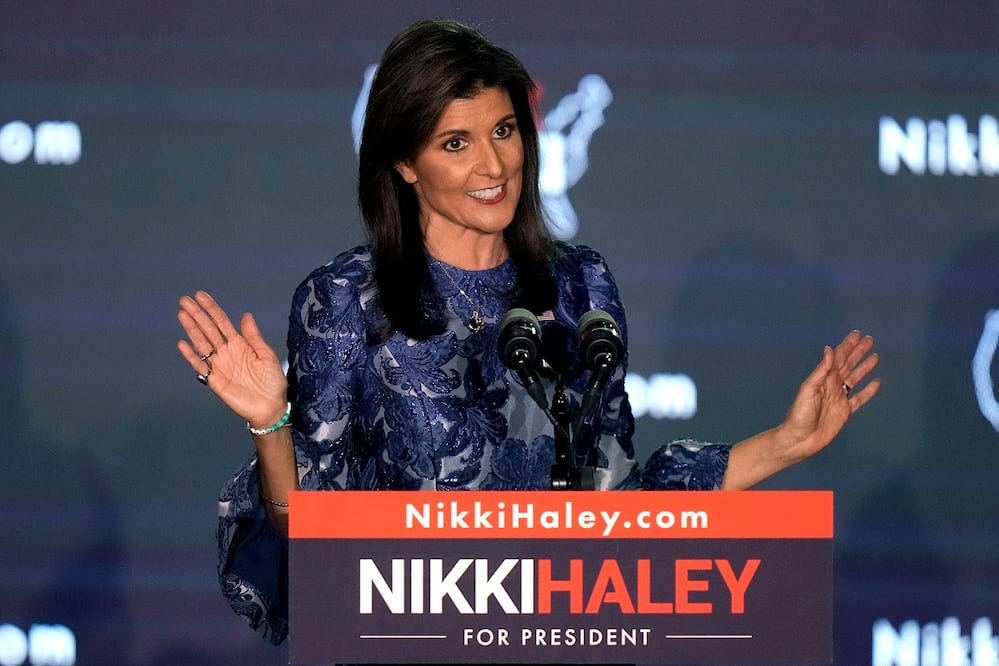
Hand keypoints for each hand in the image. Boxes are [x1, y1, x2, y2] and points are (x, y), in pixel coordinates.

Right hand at [177, 290, 288, 427]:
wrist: (270, 407)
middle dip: (197, 314)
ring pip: (201, 343)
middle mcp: (226, 352)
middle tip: (184, 300)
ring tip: (182, 314)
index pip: (222, 322)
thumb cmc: (272, 382)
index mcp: (239, 344)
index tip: (200, 295)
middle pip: (208, 329)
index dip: (211, 309)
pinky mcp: (214, 380)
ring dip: (191, 329)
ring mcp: (219, 365)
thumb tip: (246, 315)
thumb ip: (253, 336)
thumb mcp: (266, 355)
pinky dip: (191, 356)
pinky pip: (200, 366)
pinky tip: (182, 343)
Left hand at [774, 330, 881, 464]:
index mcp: (822, 378)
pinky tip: (877, 382)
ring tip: (876, 356)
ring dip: (865, 367)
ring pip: (855, 378)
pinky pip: (860, 398)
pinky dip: (869, 391)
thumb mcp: (809, 389)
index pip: (837, 358)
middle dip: (858, 352)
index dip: (847, 346)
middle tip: (870, 340)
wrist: (800, 439)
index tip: (857, 334)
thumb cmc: (800, 414)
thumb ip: (821, 371)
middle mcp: (831, 386)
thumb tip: (830, 350)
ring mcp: (839, 398)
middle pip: (848, 364)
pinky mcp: (845, 412)